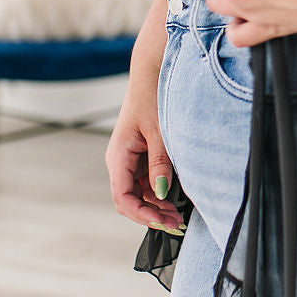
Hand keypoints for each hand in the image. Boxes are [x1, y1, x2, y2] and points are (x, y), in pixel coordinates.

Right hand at [105, 85, 183, 233]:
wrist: (152, 73)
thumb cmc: (152, 97)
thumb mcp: (159, 132)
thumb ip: (160, 164)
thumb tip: (161, 193)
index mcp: (118, 156)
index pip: (122, 197)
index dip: (141, 214)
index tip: (163, 222)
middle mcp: (120, 161)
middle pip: (129, 200)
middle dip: (151, 215)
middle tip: (176, 224)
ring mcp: (129, 160)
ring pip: (139, 194)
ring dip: (156, 206)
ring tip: (179, 216)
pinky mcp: (140, 157)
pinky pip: (146, 182)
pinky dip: (159, 194)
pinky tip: (175, 199)